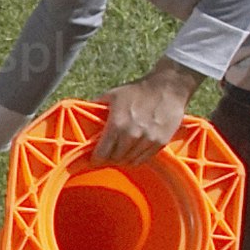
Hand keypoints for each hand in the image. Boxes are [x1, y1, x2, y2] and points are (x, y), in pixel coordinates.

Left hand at [89, 60, 205, 168]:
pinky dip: (137, 158)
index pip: (102, 153)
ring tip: (120, 153)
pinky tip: (133, 151)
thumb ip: (96, 107)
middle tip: (108, 155)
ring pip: (130, 161)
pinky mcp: (161, 142)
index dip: (96, 159)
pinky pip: (144, 158)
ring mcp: (148, 140)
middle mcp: (132, 135)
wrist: (168, 87)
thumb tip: (82, 114)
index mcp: (117, 124)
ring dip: (123, 159)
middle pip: (116, 159)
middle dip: (109, 158)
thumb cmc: (137, 90)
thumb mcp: (112, 95)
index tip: (94, 158)